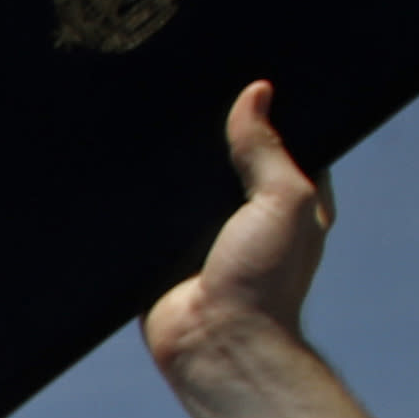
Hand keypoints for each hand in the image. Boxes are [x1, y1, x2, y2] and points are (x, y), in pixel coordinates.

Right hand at [140, 82, 407, 417]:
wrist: (212, 343)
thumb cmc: (265, 282)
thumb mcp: (282, 202)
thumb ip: (268, 150)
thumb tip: (256, 92)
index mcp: (289, 197)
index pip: (281, 139)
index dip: (266, 109)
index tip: (244, 74)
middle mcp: (249, 212)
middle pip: (229, 155)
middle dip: (213, 132)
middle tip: (189, 88)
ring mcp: (205, 231)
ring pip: (187, 181)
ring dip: (173, 165)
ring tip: (153, 117)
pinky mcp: (165, 250)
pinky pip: (153, 213)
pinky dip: (144, 197)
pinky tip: (129, 166)